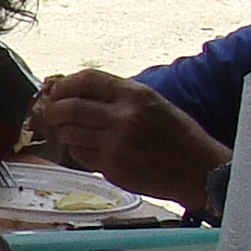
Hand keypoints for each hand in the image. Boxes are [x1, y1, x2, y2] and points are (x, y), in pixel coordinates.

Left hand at [29, 71, 228, 208]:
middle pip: (70, 107)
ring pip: (70, 133)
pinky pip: (80, 154)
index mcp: (136, 95)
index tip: (57, 90)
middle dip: (53, 110)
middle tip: (50, 113)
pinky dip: (78, 150)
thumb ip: (118, 96)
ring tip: (73, 132)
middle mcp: (124, 117)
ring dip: (66, 132)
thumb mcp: (153, 103)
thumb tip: (76, 90)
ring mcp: (117, 144)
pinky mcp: (112, 167)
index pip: (87, 79)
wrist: (199, 171)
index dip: (65, 84)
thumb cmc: (177, 136)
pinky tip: (90, 149)